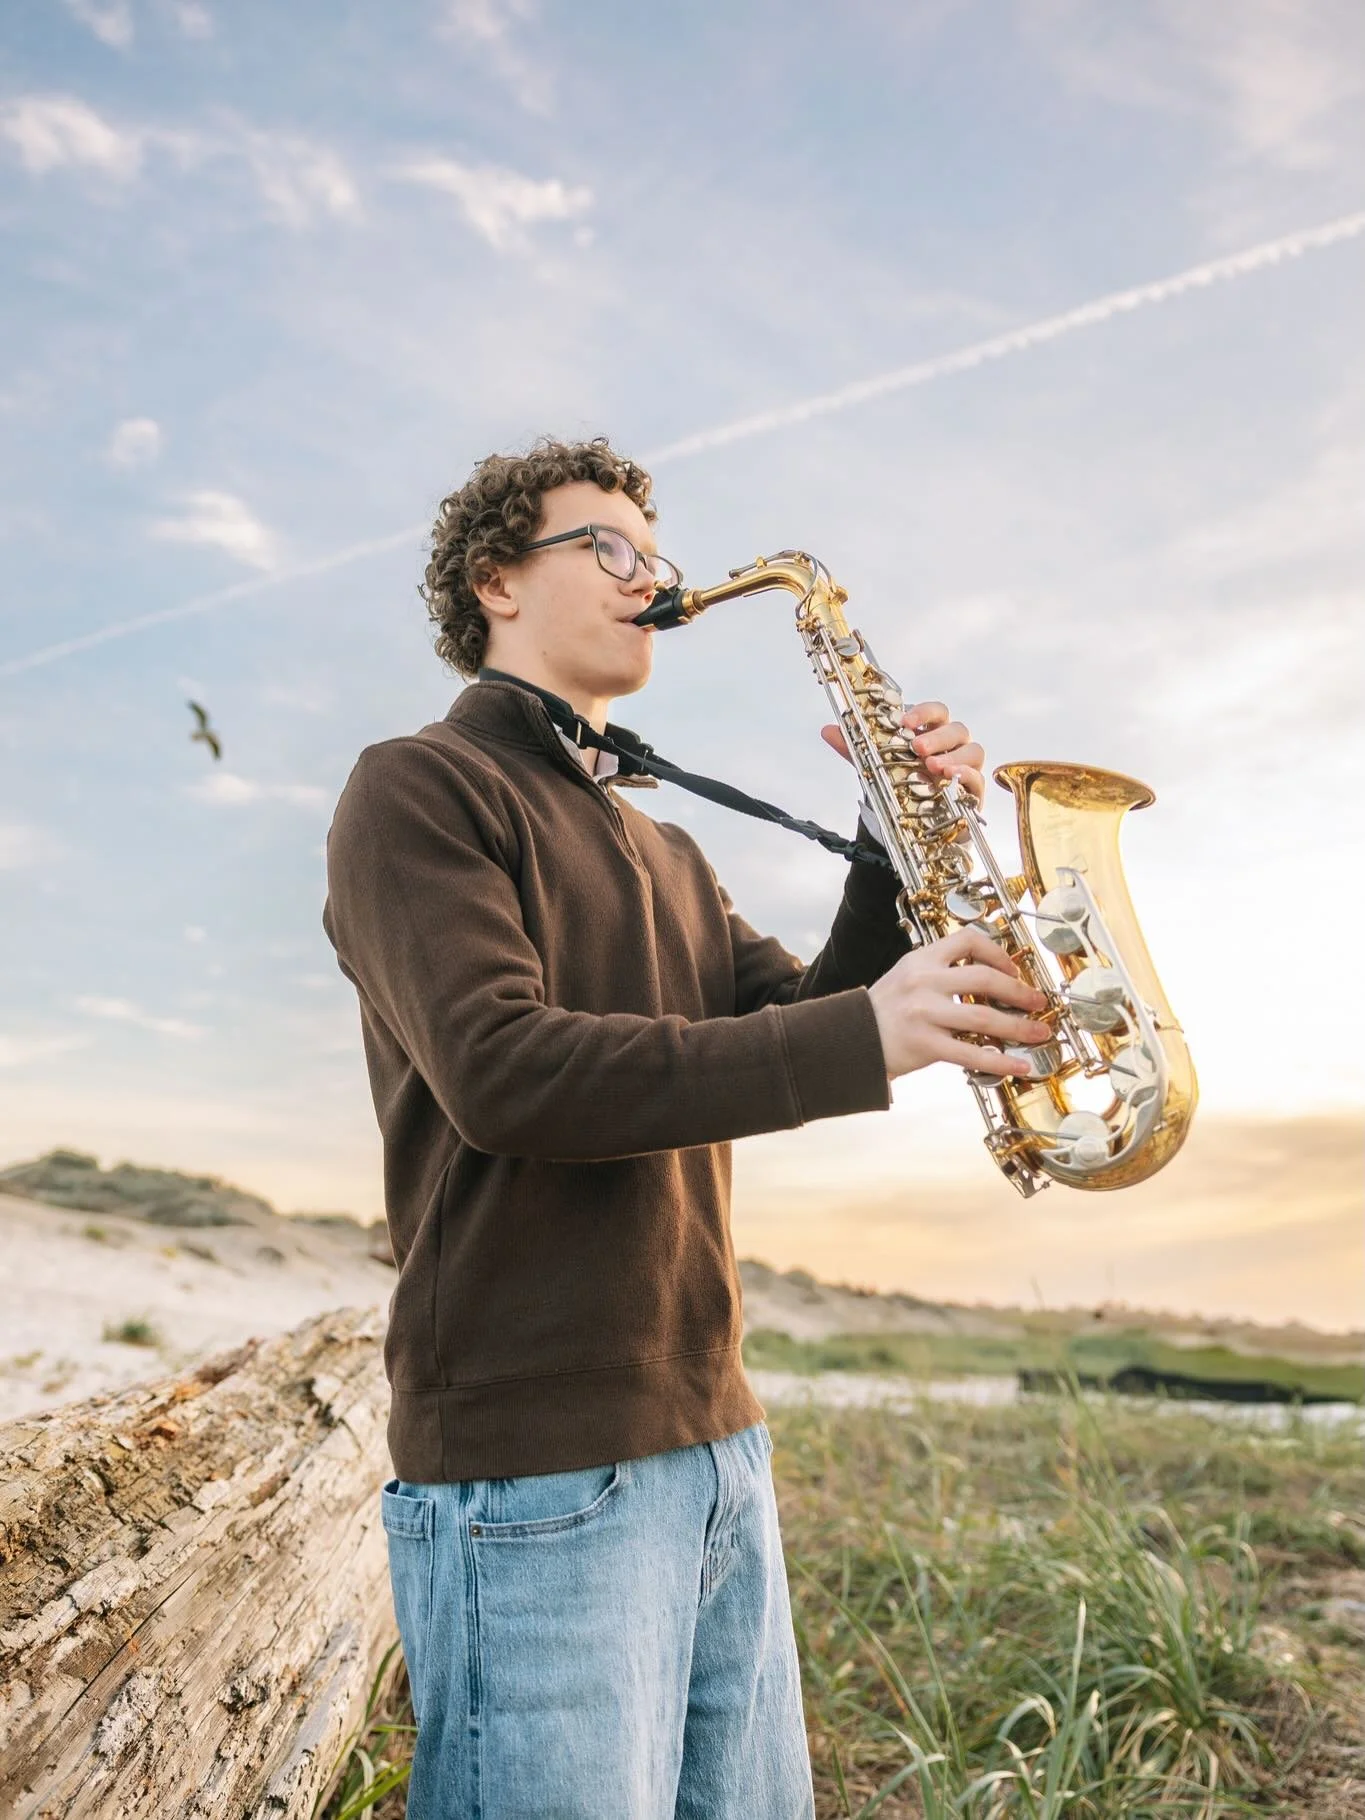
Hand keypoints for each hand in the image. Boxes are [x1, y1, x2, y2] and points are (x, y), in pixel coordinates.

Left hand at [820, 699, 986, 807]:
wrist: (916, 823)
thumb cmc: (904, 785)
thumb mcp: (876, 766)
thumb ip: (855, 749)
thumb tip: (827, 730)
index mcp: (932, 733)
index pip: (937, 712)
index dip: (924, 712)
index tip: (905, 721)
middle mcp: (953, 747)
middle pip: (957, 729)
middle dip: (938, 737)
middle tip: (918, 749)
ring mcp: (966, 768)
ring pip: (973, 750)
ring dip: (954, 757)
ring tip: (934, 768)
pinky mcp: (973, 793)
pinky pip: (979, 780)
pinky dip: (968, 777)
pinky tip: (953, 780)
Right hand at [866, 926, 1049, 1082]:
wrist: (850, 1039)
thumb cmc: (884, 1010)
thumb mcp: (906, 975)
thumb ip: (941, 971)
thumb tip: (990, 977)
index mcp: (921, 960)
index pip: (967, 941)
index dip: (998, 953)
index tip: (1014, 969)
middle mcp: (924, 982)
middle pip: (984, 978)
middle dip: (1019, 991)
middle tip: (1038, 1001)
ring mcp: (924, 1013)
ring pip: (984, 1016)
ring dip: (1019, 1026)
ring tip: (1039, 1032)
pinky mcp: (925, 1044)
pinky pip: (972, 1053)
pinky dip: (1001, 1061)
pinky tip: (1019, 1065)